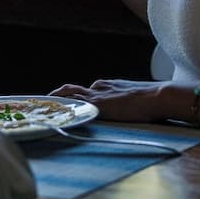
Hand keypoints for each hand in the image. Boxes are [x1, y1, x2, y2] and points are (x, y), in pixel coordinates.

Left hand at [50, 79, 167, 123]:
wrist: (157, 97)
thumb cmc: (154, 100)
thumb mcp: (140, 99)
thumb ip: (133, 103)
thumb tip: (139, 110)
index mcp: (110, 85)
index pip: (89, 90)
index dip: (77, 97)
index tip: (69, 102)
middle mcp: (100, 87)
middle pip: (74, 91)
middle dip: (61, 98)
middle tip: (48, 105)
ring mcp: (97, 95)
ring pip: (68, 94)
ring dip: (55, 100)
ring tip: (42, 108)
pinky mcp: (96, 105)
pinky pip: (71, 104)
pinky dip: (60, 107)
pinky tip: (51, 113)